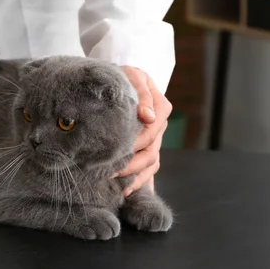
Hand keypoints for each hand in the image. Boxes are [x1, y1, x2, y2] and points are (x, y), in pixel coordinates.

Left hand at [114, 66, 172, 196]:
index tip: (116, 150)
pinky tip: (124, 192)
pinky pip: (148, 171)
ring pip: (151, 164)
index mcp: (160, 107)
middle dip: (131, 163)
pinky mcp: (146, 150)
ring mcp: (154, 140)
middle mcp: (159, 126)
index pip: (151, 129)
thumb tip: (148, 116)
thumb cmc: (125, 77)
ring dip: (134, 176)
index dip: (135, 141)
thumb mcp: (132, 76)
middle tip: (109, 170)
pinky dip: (138, 182)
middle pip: (151, 150)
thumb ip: (141, 94)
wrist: (121, 80)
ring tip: (115, 183)